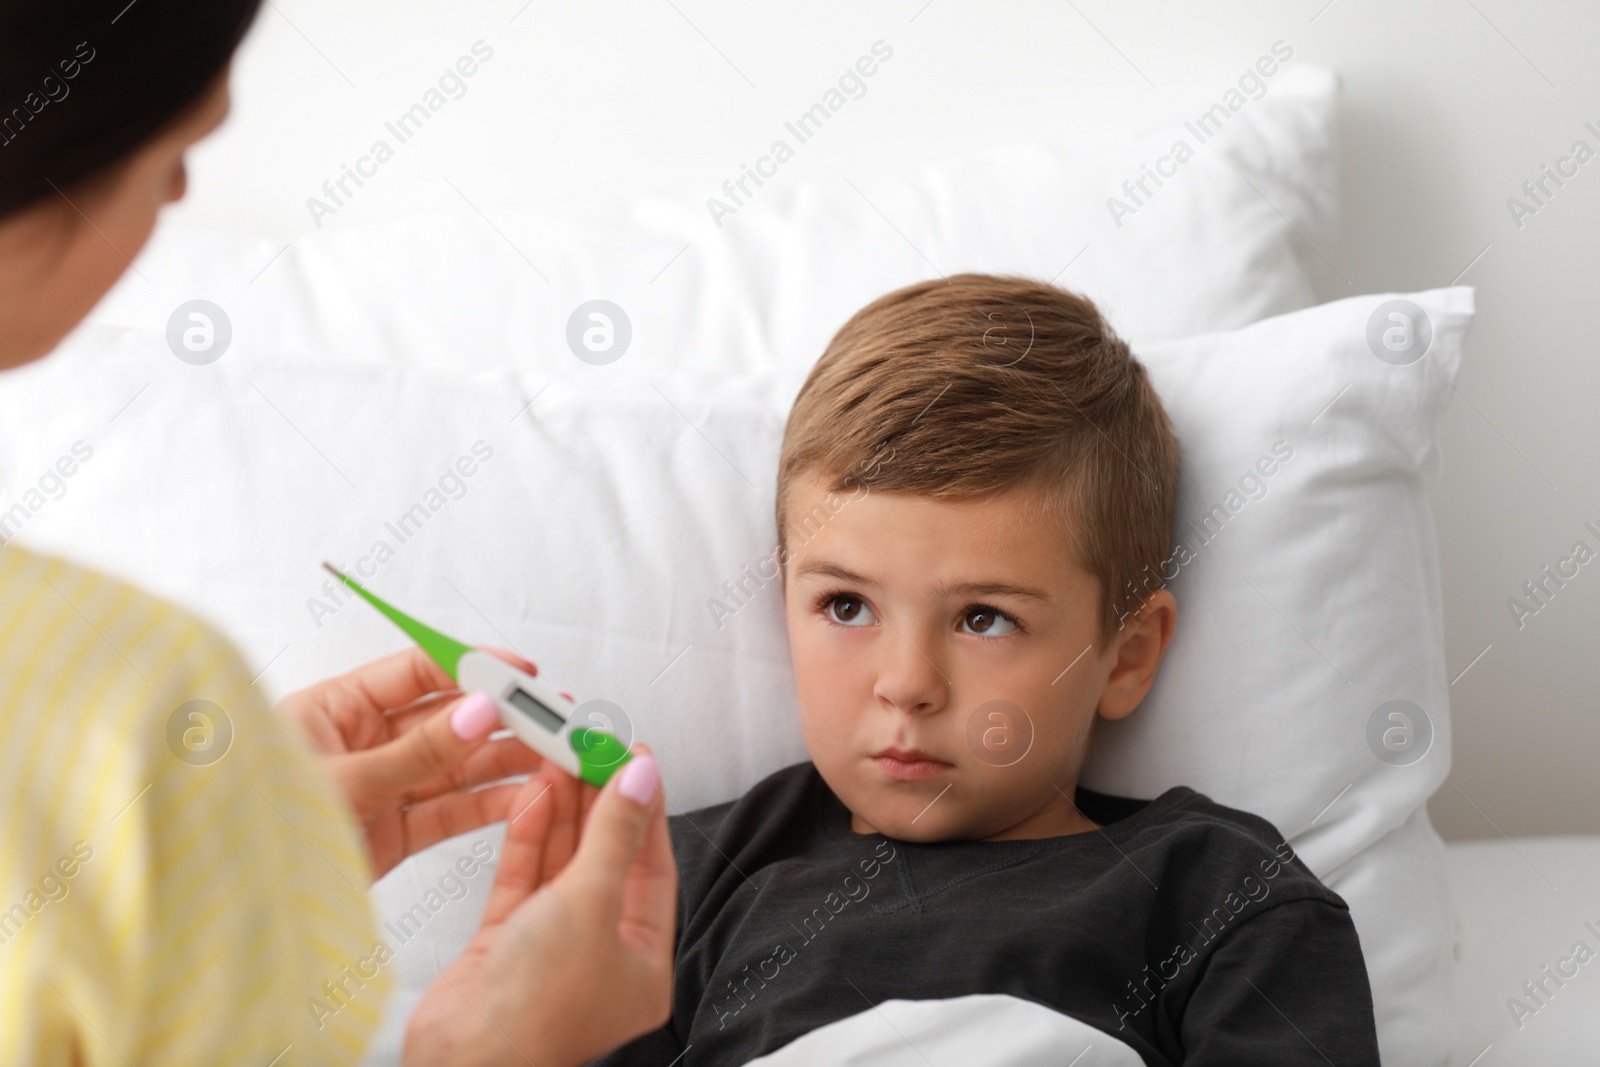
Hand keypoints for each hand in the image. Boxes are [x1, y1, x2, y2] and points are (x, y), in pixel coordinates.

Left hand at [281, 646, 543, 879]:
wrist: (234, 898)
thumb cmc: (260, 827)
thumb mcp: (344, 782)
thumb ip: (418, 750)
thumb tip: (480, 710)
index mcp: (335, 707)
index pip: (417, 672)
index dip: (473, 668)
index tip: (522, 673)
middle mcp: (362, 742)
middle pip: (446, 718)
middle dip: (502, 718)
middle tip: (553, 718)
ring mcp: (380, 787)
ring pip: (456, 765)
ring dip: (505, 760)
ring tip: (554, 757)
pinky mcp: (392, 833)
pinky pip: (449, 810)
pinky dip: (488, 804)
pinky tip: (524, 796)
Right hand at [404, 748, 676, 1066]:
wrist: (463, 1062)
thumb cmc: (536, 1011)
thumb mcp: (591, 905)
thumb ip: (613, 836)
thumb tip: (639, 782)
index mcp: (642, 964)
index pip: (652, 867)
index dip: (644, 808)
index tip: (635, 759)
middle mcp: (599, 956)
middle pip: (606, 859)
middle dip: (599, 801)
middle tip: (594, 747)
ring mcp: (549, 949)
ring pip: (562, 864)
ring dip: (563, 809)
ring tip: (562, 754)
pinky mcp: (504, 945)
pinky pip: (524, 879)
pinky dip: (528, 835)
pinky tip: (535, 793)